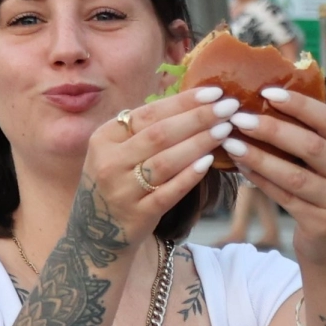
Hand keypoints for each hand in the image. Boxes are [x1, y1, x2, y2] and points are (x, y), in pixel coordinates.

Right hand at [83, 87, 233, 243]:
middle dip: (197, 118)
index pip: (149, 113)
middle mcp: (109, 162)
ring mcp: (122, 190)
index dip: (183, 101)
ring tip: (224, 130)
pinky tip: (209, 162)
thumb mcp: (118, 151)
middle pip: (159, 134)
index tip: (215, 92)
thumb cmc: (118, 182)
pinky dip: (189, 176)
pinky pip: (167, 193)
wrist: (96, 233)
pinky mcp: (137, 214)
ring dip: (198, 143)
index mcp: (105, 138)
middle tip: (228, 107)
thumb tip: (194, 102)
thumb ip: (146, 130)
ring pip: (165, 162)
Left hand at [222, 88, 325, 266]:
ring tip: (232, 143)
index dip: (299, 105)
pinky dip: (260, 180)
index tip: (266, 93)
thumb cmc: (323, 191)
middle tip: (239, 118)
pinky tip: (241, 167)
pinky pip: (284, 198)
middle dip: (272, 130)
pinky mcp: (322, 224)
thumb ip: (310, 135)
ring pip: (294, 176)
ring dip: (259, 157)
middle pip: (312, 146)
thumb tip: (264, 99)